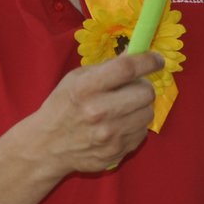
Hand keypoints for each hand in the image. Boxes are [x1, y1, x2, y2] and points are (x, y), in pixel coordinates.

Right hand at [12, 52, 160, 178]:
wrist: (47, 145)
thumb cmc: (62, 106)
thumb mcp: (76, 79)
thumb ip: (108, 66)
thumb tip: (137, 52)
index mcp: (85, 88)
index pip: (127, 68)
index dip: (147, 61)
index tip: (156, 60)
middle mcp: (98, 112)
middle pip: (145, 92)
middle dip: (142, 87)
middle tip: (133, 88)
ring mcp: (109, 135)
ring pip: (148, 113)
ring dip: (139, 108)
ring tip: (123, 109)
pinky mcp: (116, 152)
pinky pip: (141, 133)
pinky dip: (134, 126)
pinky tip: (118, 125)